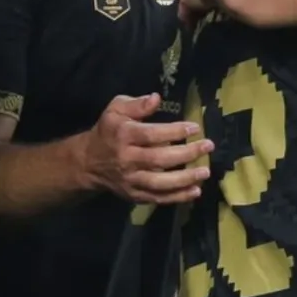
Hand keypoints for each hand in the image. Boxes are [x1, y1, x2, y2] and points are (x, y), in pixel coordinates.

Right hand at [77, 94, 213, 205]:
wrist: (89, 162)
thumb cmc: (108, 131)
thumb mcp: (115, 110)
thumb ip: (136, 104)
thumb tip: (156, 98)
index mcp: (123, 136)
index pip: (151, 134)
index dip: (175, 132)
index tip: (195, 128)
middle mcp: (127, 159)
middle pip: (159, 159)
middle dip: (186, 154)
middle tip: (208, 146)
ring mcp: (130, 180)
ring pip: (160, 183)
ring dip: (185, 179)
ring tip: (205, 172)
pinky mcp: (134, 195)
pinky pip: (158, 198)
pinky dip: (177, 197)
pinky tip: (195, 192)